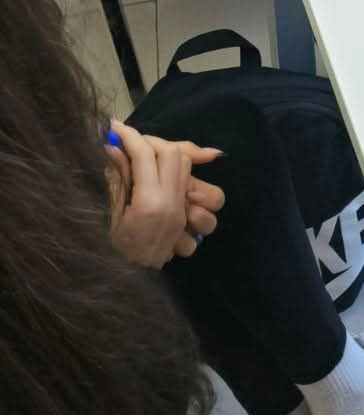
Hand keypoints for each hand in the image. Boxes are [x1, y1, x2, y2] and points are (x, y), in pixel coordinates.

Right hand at [107, 122, 222, 266]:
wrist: (116, 286)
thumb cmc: (105, 248)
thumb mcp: (105, 212)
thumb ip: (115, 177)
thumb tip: (113, 145)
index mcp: (148, 202)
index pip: (145, 154)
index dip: (131, 136)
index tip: (116, 128)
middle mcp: (172, 207)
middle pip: (176, 155)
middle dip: (154, 145)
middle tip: (134, 148)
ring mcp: (183, 220)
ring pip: (198, 176)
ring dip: (183, 171)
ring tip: (158, 172)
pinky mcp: (186, 230)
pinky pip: (207, 210)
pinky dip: (196, 200)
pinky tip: (176, 197)